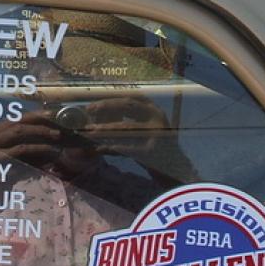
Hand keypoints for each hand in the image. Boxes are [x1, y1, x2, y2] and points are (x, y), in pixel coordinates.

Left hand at [73, 95, 194, 185]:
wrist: (175, 170)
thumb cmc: (154, 147)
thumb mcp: (144, 128)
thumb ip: (128, 119)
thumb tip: (99, 115)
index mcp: (154, 110)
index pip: (132, 96)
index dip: (112, 97)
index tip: (94, 102)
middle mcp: (158, 117)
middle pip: (128, 105)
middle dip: (106, 106)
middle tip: (89, 110)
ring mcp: (157, 133)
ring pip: (125, 127)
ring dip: (104, 129)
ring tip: (89, 131)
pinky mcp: (152, 151)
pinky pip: (126, 148)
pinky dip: (111, 148)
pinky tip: (99, 149)